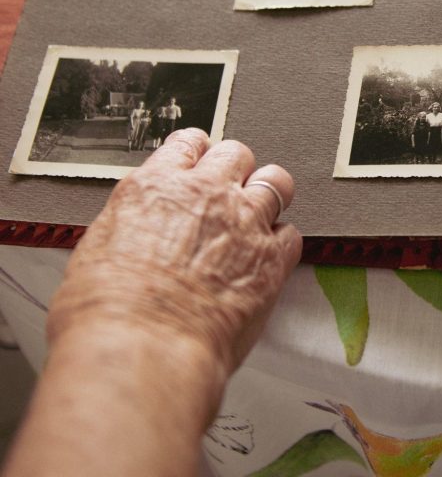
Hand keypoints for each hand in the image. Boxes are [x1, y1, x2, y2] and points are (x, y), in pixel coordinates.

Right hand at [47, 128, 302, 376]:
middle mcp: (205, 193)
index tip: (201, 162)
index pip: (187, 145)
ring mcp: (243, 221)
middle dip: (235, 169)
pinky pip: (291, 234)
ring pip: (276, 182)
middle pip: (236, 154)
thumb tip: (140, 228)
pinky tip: (269, 259)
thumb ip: (133, 223)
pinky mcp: (271, 257)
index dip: (197, 153)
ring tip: (261, 214)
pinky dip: (282, 244)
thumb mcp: (99, 247)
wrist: (140, 348)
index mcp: (156, 186)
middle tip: (231, 191)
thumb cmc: (106, 312)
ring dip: (269, 194)